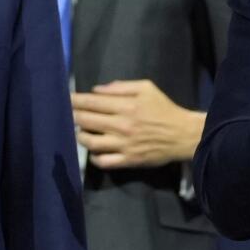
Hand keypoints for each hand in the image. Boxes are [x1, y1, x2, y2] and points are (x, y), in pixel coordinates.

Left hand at [71, 79, 204, 167]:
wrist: (183, 134)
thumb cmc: (164, 109)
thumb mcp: (146, 88)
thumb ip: (121, 86)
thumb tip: (97, 90)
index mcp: (126, 106)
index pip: (93, 102)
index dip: (76, 100)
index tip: (67, 99)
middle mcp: (122, 125)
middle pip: (87, 121)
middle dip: (74, 116)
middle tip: (69, 114)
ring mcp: (124, 145)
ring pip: (91, 142)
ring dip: (81, 136)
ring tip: (81, 132)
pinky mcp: (128, 160)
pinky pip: (103, 162)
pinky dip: (94, 157)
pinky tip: (94, 151)